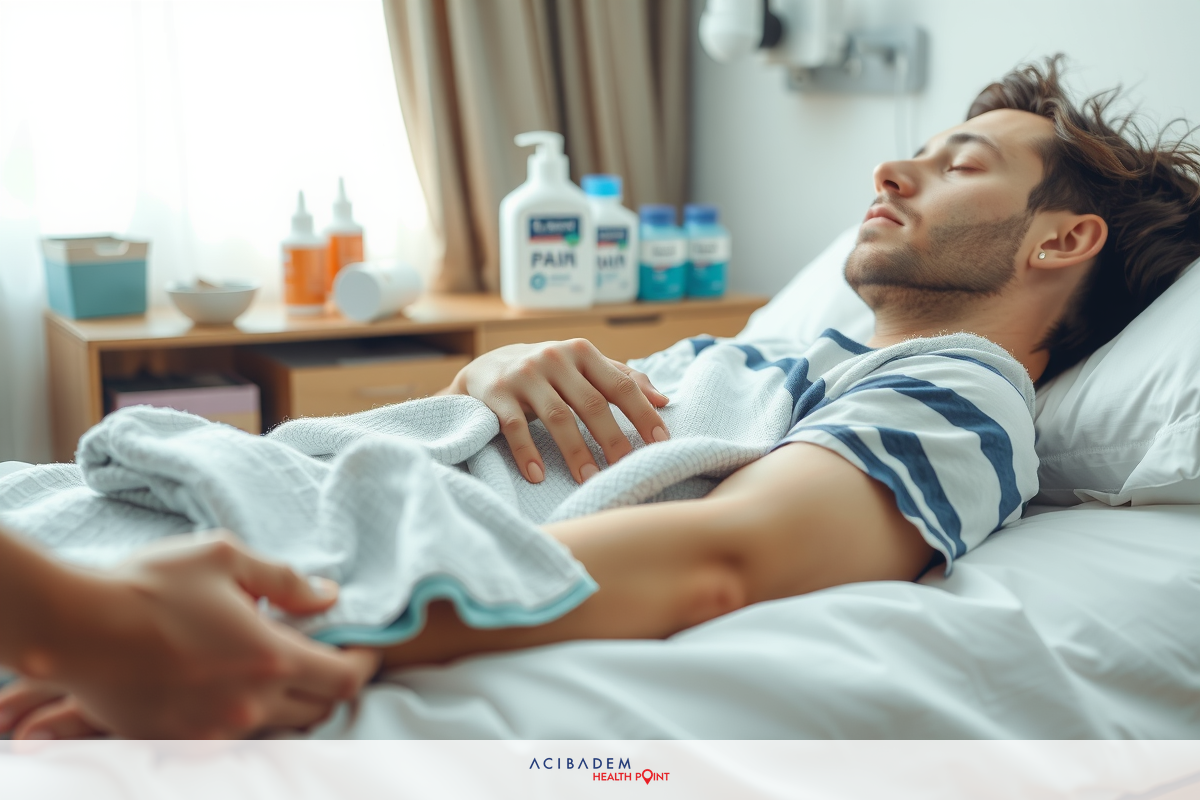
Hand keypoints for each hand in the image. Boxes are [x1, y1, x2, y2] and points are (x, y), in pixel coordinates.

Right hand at [0, 531, 380, 738]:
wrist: (74, 628)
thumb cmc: (150, 585)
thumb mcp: (225, 558)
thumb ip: (285, 579)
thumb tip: (327, 594)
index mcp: (271, 658)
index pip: (346, 678)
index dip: (365, 662)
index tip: (365, 647)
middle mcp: (250, 704)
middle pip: (320, 709)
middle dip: (331, 682)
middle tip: (324, 653)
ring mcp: (214, 730)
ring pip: (279, 726)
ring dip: (291, 701)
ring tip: (276, 666)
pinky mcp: (181, 740)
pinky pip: (233, 736)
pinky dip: (247, 715)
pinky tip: (232, 684)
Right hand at [447, 339, 669, 482]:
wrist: (487, 367)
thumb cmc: (549, 373)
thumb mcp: (584, 367)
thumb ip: (623, 379)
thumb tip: (665, 400)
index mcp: (583, 353)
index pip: (620, 385)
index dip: (643, 414)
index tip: (661, 443)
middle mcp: (555, 358)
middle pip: (591, 404)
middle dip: (613, 440)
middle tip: (627, 469)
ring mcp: (524, 375)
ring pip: (557, 417)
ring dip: (576, 452)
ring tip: (589, 481)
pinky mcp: (497, 393)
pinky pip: (515, 427)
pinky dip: (527, 452)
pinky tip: (537, 477)